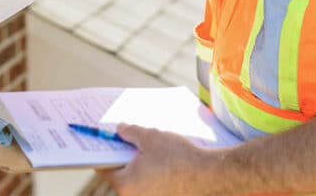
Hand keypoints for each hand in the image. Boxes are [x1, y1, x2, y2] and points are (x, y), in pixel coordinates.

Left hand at [97, 124, 216, 195]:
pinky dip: (154, 174)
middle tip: (128, 141)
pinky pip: (153, 186)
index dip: (105, 152)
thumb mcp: (150, 136)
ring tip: (150, 149)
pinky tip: (163, 161)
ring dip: (141, 166)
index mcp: (125, 185)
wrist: (210, 176)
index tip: (106, 142)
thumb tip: (119, 130)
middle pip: (122, 175)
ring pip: (139, 181)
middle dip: (125, 157)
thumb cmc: (177, 157)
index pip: (105, 168)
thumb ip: (129, 132)